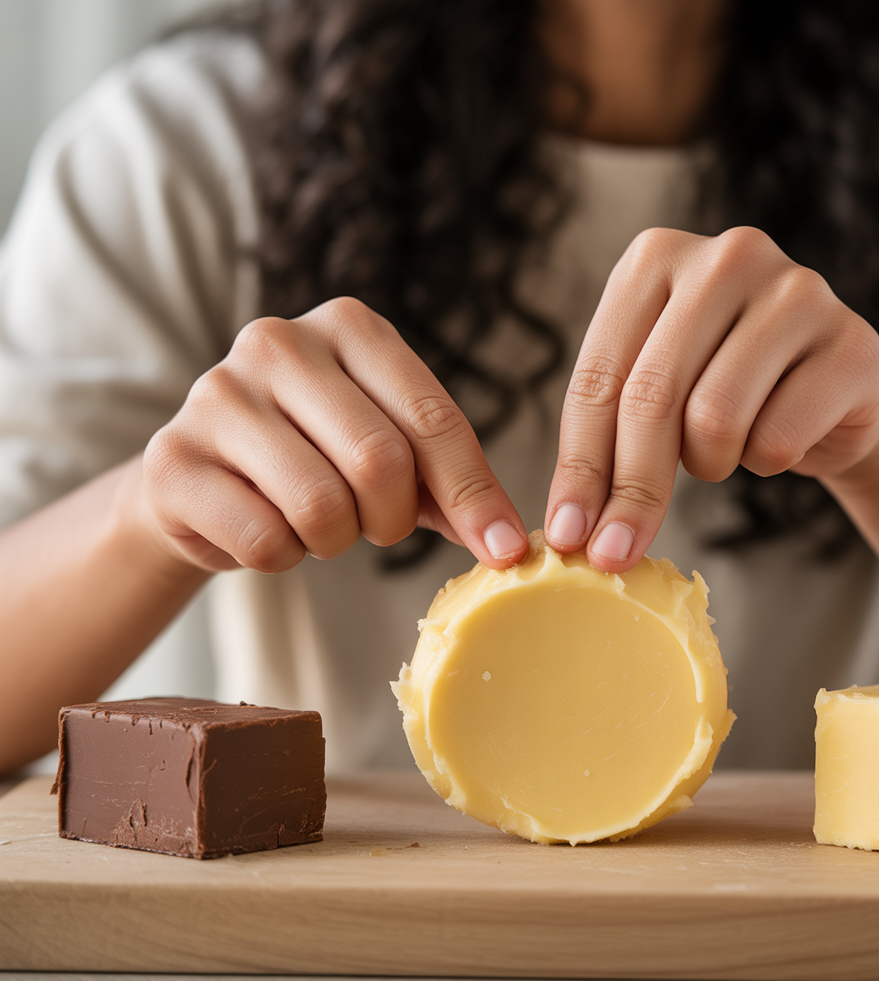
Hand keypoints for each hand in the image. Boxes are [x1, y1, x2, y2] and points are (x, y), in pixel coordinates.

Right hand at [143, 298, 528, 573]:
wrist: (202, 478)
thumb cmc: (314, 459)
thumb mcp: (390, 451)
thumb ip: (447, 483)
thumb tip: (506, 541)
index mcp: (348, 327)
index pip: (431, 417)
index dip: (475, 493)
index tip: (505, 550)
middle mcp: (278, 343)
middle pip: (380, 462)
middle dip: (393, 521)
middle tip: (377, 527)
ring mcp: (217, 394)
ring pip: (321, 507)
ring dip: (335, 541)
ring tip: (318, 524)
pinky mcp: (173, 458)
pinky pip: (266, 541)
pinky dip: (282, 557)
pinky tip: (267, 527)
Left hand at [544, 226, 878, 570]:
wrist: (832, 384)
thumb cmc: (725, 386)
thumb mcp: (651, 392)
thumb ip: (606, 438)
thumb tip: (570, 529)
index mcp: (654, 257)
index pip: (596, 378)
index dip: (578, 467)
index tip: (566, 535)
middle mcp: (725, 259)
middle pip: (650, 398)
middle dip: (629, 490)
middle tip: (616, 552)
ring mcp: (796, 292)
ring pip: (714, 420)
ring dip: (708, 462)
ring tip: (722, 447)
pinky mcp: (852, 344)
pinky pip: (777, 439)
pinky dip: (765, 461)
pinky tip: (777, 435)